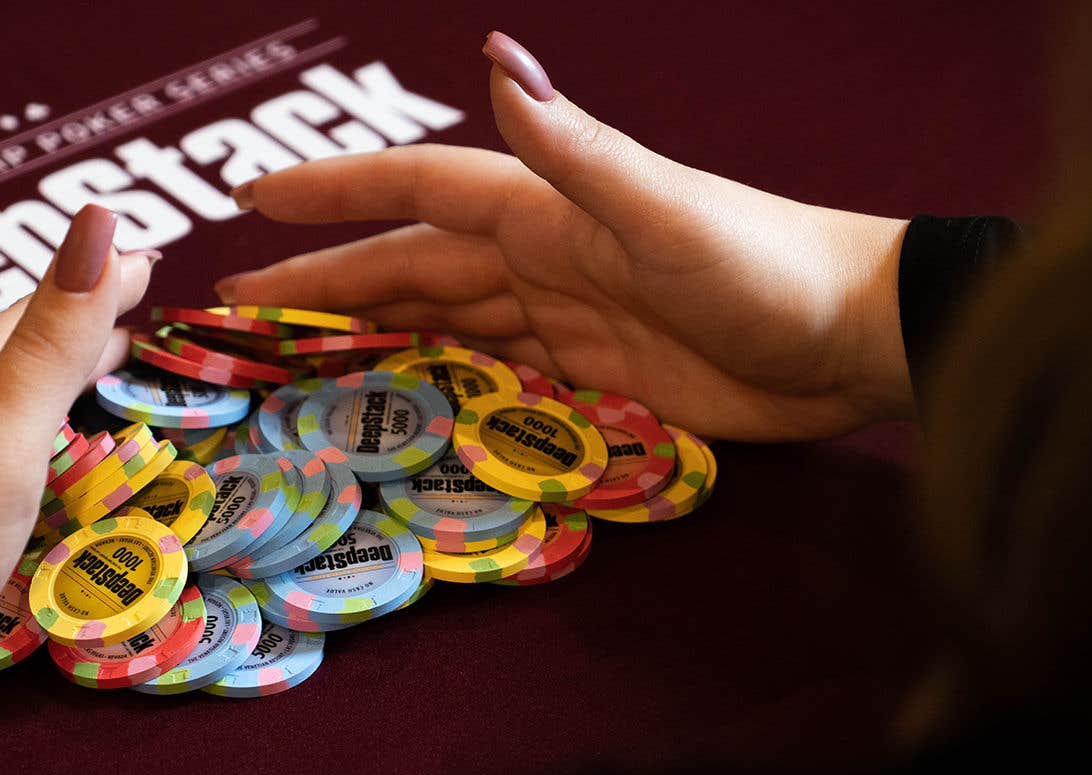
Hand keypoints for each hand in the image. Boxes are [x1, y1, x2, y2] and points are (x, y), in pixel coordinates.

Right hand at [218, 31, 912, 441]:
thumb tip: (498, 54)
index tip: (253, 197)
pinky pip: (483, 376)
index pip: (416, 191)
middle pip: (408, 265)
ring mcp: (562, 317)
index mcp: (544, 210)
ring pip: (437, 321)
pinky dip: (429, 384)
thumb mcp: (663, 210)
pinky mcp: (588, 376)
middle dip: (321, 278)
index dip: (335, 193)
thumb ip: (575, 149)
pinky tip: (388, 403)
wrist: (855, 340)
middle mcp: (540, 257)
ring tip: (286, 355)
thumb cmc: (766, 265)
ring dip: (364, 331)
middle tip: (236, 304)